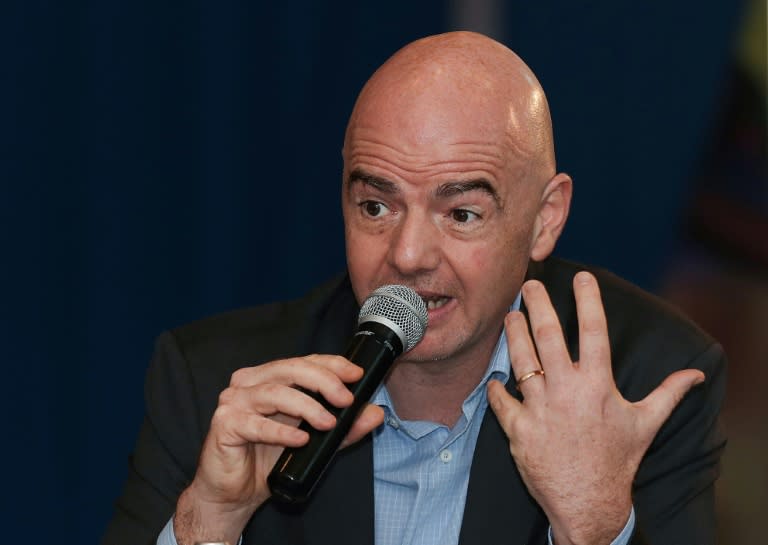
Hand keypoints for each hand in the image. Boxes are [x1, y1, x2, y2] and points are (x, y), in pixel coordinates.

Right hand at [174, 355, 384, 544]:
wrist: (234, 494)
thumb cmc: (268, 461)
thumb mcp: (315, 441)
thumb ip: (344, 427)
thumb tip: (375, 413)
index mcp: (269, 378)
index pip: (303, 362)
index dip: (331, 364)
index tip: (355, 375)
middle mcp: (249, 383)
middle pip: (289, 370)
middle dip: (323, 382)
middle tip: (345, 400)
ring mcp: (234, 401)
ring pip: (275, 393)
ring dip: (306, 406)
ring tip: (328, 423)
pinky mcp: (225, 424)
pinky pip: (255, 424)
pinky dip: (281, 432)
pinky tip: (300, 440)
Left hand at [487, 272, 703, 544]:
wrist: (589, 503)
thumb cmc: (617, 460)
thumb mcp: (645, 423)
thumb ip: (668, 393)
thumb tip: (695, 374)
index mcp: (598, 385)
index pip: (594, 332)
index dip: (588, 300)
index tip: (583, 277)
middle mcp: (566, 392)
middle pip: (547, 336)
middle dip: (537, 305)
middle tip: (528, 284)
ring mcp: (539, 410)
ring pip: (520, 361)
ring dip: (513, 334)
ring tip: (510, 315)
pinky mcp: (518, 429)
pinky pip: (501, 400)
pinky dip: (497, 387)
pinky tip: (495, 376)